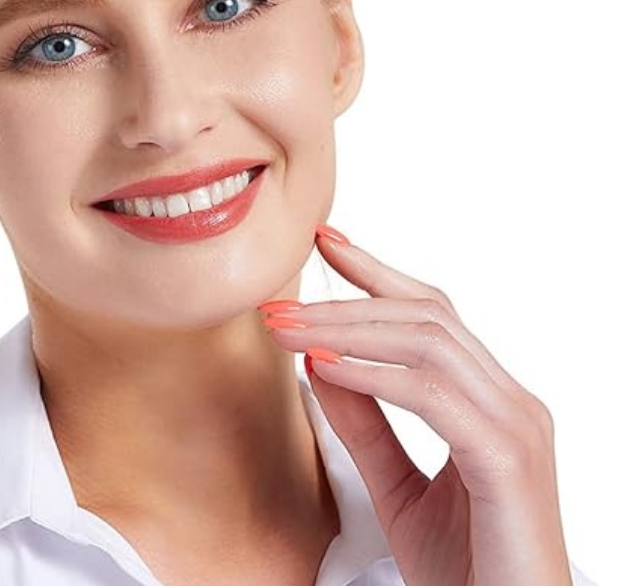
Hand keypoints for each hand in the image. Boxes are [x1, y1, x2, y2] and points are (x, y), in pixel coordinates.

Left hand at [257, 224, 574, 585]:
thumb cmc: (463, 569)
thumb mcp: (395, 484)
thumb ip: (363, 422)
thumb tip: (318, 360)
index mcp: (490, 400)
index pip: (431, 313)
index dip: (376, 272)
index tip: (323, 242)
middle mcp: (511, 401)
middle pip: (424, 316)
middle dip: (344, 300)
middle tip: (279, 301)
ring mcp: (517, 425)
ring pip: (427, 342)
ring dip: (346, 329)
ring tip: (287, 329)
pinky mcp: (508, 459)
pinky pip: (433, 394)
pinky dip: (374, 374)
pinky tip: (326, 366)